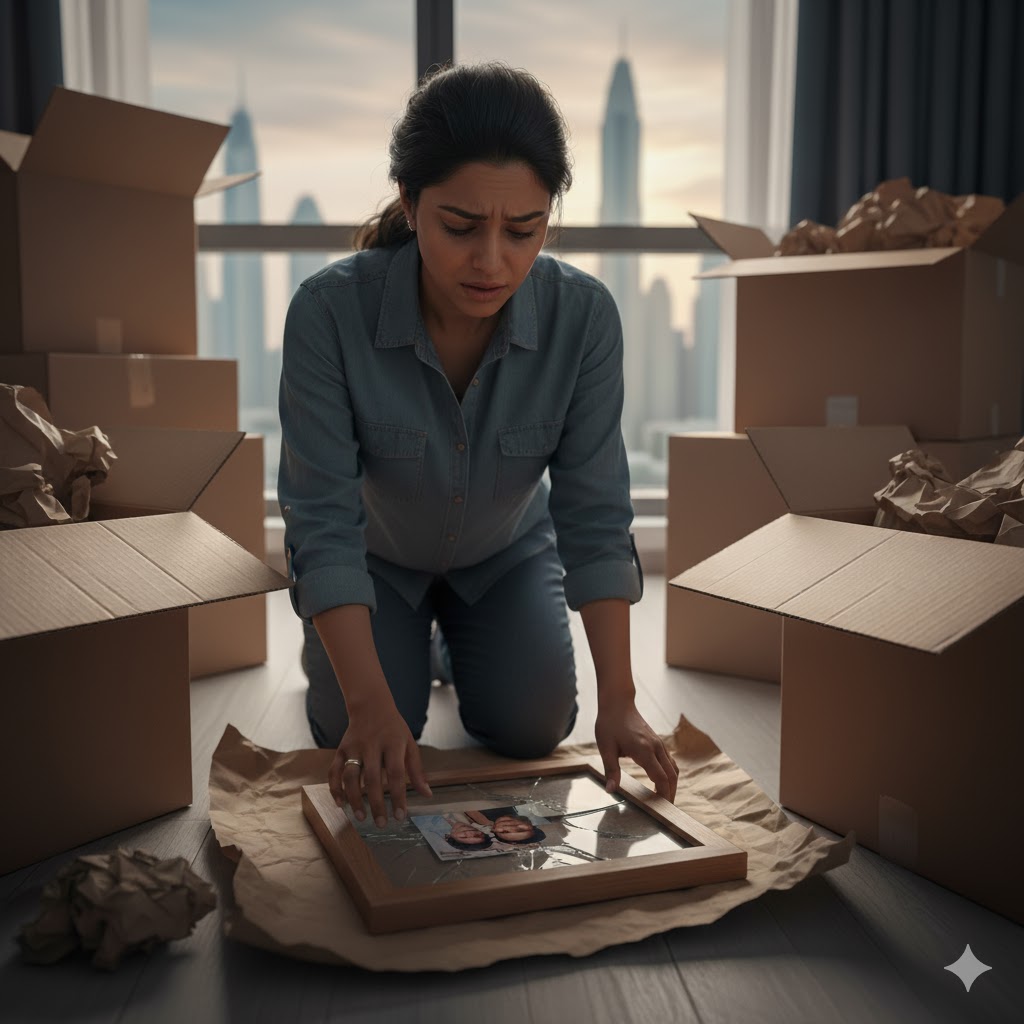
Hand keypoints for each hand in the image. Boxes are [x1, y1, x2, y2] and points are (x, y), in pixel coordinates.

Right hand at [329, 698, 431, 826]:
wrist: (371, 705)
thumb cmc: (394, 729)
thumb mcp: (410, 744)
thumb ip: (416, 770)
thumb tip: (426, 795)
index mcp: (393, 743)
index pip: (396, 773)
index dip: (398, 796)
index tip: (400, 816)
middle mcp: (372, 745)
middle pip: (373, 777)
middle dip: (376, 803)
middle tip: (381, 824)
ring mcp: (354, 747)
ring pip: (350, 775)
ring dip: (354, 798)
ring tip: (360, 817)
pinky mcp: (340, 749)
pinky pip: (334, 771)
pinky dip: (335, 788)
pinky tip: (341, 804)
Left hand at [595, 698, 678, 801]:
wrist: (617, 702)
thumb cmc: (609, 724)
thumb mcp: (606, 748)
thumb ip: (611, 770)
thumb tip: (611, 791)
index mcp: (644, 750)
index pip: (661, 778)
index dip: (664, 795)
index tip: (662, 810)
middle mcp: (656, 747)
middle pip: (672, 775)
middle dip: (671, 793)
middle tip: (666, 810)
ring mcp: (659, 743)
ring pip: (673, 768)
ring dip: (672, 784)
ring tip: (665, 799)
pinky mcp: (657, 742)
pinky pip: (669, 761)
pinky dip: (669, 774)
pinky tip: (662, 782)